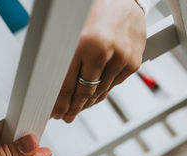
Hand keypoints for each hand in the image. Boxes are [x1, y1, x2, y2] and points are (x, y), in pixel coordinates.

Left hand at [51, 0, 145, 122]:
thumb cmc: (91, 8)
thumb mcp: (69, 30)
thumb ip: (62, 58)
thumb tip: (52, 87)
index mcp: (86, 42)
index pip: (68, 85)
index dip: (60, 103)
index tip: (54, 111)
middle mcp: (107, 51)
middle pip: (85, 93)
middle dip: (72, 108)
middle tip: (64, 115)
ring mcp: (123, 57)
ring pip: (101, 92)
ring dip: (87, 102)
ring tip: (77, 108)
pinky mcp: (134, 61)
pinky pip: (114, 85)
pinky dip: (102, 91)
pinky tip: (94, 94)